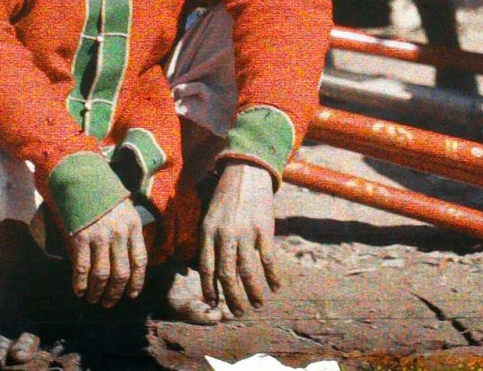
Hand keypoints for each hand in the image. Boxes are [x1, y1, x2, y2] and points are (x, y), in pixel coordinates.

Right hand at [68, 197, 147, 307]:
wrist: (83, 179)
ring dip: (98, 292)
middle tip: (109, 303)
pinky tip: (79, 291)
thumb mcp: (126, 211)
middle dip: (116, 293)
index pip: (140, 260)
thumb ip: (129, 234)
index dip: (137, 281)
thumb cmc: (105, 198)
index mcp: (133, 226)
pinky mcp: (81, 237)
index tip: (132, 295)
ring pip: (102, 274)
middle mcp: (119, 232)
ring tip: (94, 299)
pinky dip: (80, 283)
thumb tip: (130, 263)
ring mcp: (100, 235)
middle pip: (121, 272)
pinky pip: (82, 268)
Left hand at [198, 162, 280, 316]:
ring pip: (247, 272)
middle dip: (232, 298)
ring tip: (257, 305)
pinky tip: (275, 287)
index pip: (206, 269)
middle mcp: (225, 235)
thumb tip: (207, 269)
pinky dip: (272, 276)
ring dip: (253, 293)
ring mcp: (245, 232)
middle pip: (226, 275)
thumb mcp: (209, 215)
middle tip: (239, 312)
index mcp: (208, 232)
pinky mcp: (264, 229)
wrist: (247, 169)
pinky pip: (268, 259)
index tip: (215, 304)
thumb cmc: (227, 194)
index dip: (210, 290)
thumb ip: (208, 240)